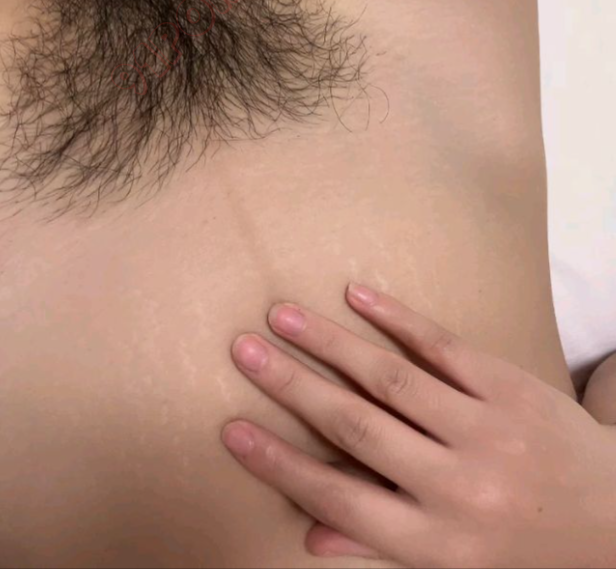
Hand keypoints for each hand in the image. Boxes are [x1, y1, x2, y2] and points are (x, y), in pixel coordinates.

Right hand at [221, 284, 615, 567]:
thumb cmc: (525, 549)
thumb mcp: (456, 567)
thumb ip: (380, 545)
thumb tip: (309, 533)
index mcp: (438, 543)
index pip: (339, 499)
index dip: (279, 463)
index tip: (232, 430)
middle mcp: (458, 487)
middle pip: (357, 428)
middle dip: (292, 387)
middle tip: (244, 350)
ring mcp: (488, 431)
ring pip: (393, 379)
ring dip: (331, 343)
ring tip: (283, 316)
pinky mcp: (512, 387)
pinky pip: (445, 347)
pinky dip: (398, 318)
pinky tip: (357, 294)